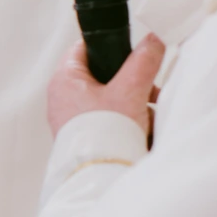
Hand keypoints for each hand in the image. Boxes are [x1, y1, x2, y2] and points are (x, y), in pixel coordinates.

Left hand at [46, 34, 164, 138]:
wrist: (98, 177)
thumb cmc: (104, 132)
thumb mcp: (130, 90)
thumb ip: (143, 61)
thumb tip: (153, 39)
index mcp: (65, 79)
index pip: (85, 48)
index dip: (111, 47)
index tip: (133, 53)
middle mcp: (63, 98)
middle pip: (103, 77)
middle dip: (132, 84)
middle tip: (150, 91)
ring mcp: (72, 119)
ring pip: (109, 100)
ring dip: (134, 105)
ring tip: (150, 117)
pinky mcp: (84, 137)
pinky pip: (108, 121)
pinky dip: (127, 124)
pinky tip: (143, 132)